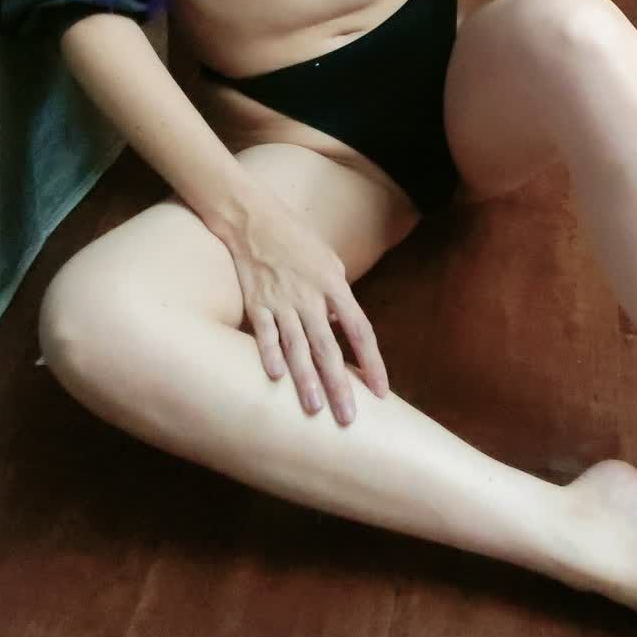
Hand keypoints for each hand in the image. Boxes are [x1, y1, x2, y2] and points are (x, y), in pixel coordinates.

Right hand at [225, 192, 388, 424]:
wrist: (254, 218)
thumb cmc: (297, 241)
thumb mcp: (329, 263)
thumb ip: (338, 298)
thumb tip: (342, 328)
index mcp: (335, 285)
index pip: (360, 330)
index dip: (372, 362)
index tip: (381, 392)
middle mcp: (310, 296)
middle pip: (329, 347)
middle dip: (339, 385)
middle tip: (348, 419)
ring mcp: (281, 300)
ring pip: (297, 347)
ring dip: (305, 380)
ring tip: (313, 410)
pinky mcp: (255, 302)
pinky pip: (264, 333)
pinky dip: (267, 354)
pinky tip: (273, 378)